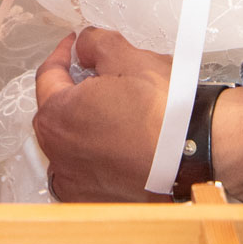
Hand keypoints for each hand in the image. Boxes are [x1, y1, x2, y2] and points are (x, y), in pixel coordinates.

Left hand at [31, 29, 168, 201]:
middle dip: (74, 90)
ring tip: (113, 110)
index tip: (74, 48)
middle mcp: (57, 154)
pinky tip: (117, 144)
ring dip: (83, 124)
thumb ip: (95, 44)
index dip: (63, 55)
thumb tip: (85, 45)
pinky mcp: (95, 199)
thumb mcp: (127, 57)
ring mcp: (75, 181)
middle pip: (57, 111)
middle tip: (97, 76)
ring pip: (70, 143)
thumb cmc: (162, 113)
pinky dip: (95, 156)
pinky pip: (85, 171)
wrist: (194, 155)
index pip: (48, 76)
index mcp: (56, 116)